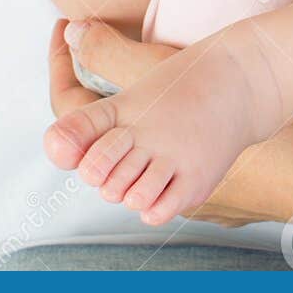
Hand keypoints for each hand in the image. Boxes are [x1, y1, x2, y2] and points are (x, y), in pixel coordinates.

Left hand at [47, 19, 280, 228]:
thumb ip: (86, 123)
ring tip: (146, 169)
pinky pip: (156, 212)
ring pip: (127, 198)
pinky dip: (151, 206)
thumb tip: (51, 145)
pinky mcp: (198, 178)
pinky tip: (161, 184)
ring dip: (129, 191)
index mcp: (127, 106)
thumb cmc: (179, 88)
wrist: (241, 80)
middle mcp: (148, 132)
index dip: (74, 147)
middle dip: (103, 174)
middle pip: (97, 176)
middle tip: (129, 155)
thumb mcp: (130, 94)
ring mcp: (175, 157)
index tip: (92, 140)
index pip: (75, 137)